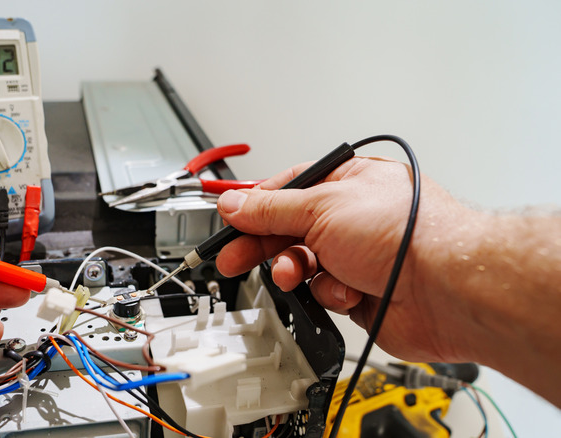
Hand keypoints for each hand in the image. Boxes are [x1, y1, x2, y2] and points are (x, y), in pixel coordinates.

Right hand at [215, 157, 473, 362]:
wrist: (446, 288)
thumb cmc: (407, 233)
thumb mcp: (322, 206)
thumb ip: (270, 208)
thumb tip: (236, 203)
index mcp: (346, 183)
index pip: (287, 189)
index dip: (255, 206)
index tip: (230, 220)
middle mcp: (351, 217)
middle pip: (289, 229)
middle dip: (262, 244)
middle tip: (233, 257)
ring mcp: (356, 255)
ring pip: (303, 264)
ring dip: (298, 270)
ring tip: (299, 273)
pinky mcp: (359, 290)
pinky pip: (323, 292)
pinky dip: (330, 292)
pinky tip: (348, 289)